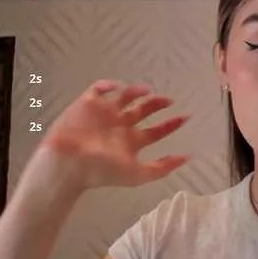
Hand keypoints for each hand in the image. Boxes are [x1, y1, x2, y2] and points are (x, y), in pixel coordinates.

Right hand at [37, 79, 190, 189]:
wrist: (69, 166)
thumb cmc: (102, 172)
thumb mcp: (139, 173)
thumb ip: (164, 167)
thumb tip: (188, 158)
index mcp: (131, 142)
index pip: (156, 131)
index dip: (171, 124)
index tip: (186, 117)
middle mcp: (120, 127)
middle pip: (143, 110)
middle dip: (157, 104)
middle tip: (169, 100)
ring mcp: (105, 115)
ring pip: (125, 97)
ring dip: (137, 91)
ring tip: (147, 90)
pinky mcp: (88, 105)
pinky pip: (98, 89)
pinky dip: (108, 85)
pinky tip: (117, 87)